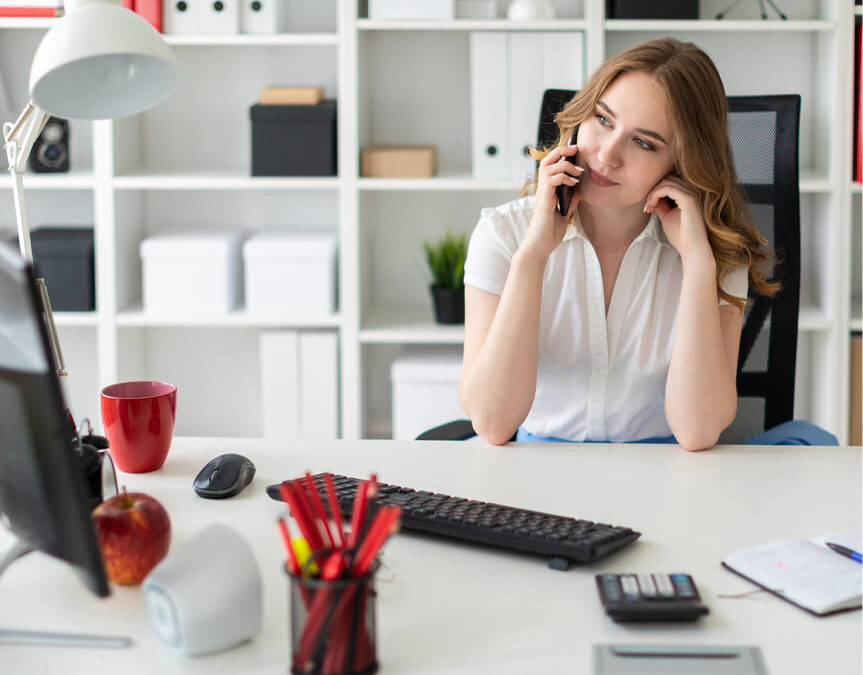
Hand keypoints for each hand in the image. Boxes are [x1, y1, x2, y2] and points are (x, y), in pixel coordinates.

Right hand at [522, 144, 582, 259]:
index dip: (562, 155)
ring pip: (549, 166)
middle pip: (547, 160)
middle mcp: (543, 189)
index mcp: (547, 191)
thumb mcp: (565, 214)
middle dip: (562, 150)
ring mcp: (542, 193)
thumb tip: (579, 188)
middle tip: (576, 148)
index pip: (551, 165)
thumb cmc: (549, 233)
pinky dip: (563, 176)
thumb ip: (570, 200)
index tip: (576, 151)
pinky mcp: (544, 199)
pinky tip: (574, 183)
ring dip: (565, 164)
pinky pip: (551, 179)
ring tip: (578, 171)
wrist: (540, 247)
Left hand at [644, 176, 711, 260]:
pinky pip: (668, 188)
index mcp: (689, 193)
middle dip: (653, 190)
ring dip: (653, 193)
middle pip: (667, 178)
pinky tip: (652, 206)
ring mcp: (693, 194)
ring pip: (666, 182)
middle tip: (647, 206)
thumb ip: (661, 204)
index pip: (669, 180)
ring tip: (649, 207)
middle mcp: (693, 190)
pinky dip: (656, 195)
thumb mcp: (667, 215)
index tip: (648, 206)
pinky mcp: (689, 199)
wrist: (692, 249)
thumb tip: (651, 195)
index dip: (655, 190)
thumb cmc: (681, 235)